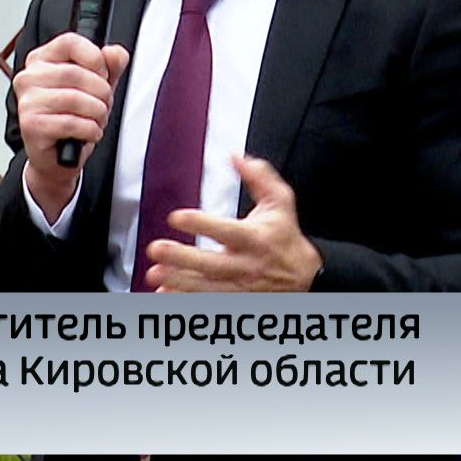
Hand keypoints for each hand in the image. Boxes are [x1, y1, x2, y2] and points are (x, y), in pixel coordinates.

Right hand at [14, 33, 129, 221]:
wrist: (57, 158)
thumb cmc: (73, 118)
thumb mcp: (96, 87)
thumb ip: (110, 66)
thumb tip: (115, 53)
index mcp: (42, 60)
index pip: (69, 42)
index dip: (94, 57)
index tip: (104, 73)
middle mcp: (29, 77)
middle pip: (76, 73)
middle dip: (101, 92)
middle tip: (103, 104)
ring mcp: (27, 102)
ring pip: (75, 98)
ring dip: (97, 113)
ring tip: (97, 120)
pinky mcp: (31, 125)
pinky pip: (72, 122)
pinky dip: (90, 130)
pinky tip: (89, 133)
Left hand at [143, 155, 321, 292]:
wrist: (305, 275)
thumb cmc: (285, 235)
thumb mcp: (280, 201)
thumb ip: (259, 176)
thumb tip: (235, 156)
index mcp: (255, 238)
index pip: (226, 231)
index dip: (200, 224)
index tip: (176, 216)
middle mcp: (246, 265)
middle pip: (212, 264)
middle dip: (182, 258)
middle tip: (156, 249)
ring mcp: (240, 287)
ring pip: (206, 288)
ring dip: (178, 281)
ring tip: (155, 274)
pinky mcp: (235, 300)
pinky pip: (208, 303)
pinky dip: (185, 300)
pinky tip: (164, 294)